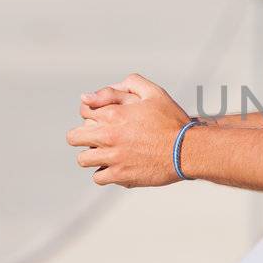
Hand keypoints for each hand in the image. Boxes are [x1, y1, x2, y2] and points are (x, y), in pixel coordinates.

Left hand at [66, 73, 190, 186]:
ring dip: (93, 156)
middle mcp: (109, 135)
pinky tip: (117, 166)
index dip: (92, 112)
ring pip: (83, 159)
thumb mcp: (154, 93)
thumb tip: (94, 94)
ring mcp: (113, 157)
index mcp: (114, 113)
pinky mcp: (120, 175)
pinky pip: (98, 177)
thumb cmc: (172, 122)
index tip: (103, 118)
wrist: (188, 150)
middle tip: (98, 138)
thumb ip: (127, 85)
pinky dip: (105, 173)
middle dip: (83, 136)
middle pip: (74, 137)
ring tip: (107, 154)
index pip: (84, 111)